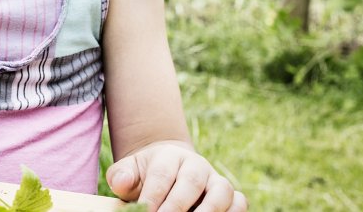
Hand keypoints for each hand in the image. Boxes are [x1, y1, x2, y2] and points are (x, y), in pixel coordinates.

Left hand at [105, 141, 246, 211]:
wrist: (168, 171)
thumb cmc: (145, 177)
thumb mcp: (130, 171)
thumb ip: (123, 176)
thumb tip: (122, 182)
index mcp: (170, 156)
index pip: (162, 174)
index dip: (152, 196)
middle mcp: (197, 165)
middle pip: (192, 182)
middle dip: (177, 206)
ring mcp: (216, 180)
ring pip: (222, 191)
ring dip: (209, 211)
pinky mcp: (231, 196)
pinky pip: (240, 202)